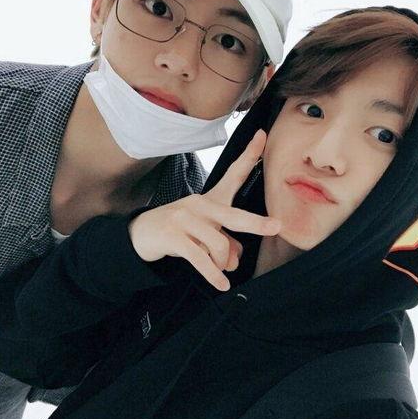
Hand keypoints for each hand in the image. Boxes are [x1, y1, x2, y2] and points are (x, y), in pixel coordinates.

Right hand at [128, 130, 280, 290]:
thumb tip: (235, 260)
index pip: (234, 174)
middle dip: (256, 223)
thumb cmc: (181, 230)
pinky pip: (201, 259)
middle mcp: (200, 205)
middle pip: (234, 215)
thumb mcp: (206, 233)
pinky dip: (213, 275)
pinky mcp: (173, 237)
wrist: (141, 234)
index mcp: (211, 199)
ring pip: (218, 245)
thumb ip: (226, 243)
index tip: (263, 134)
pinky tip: (221, 285)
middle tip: (275, 226)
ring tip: (222, 271)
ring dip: (224, 263)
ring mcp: (185, 219)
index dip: (250, 154)